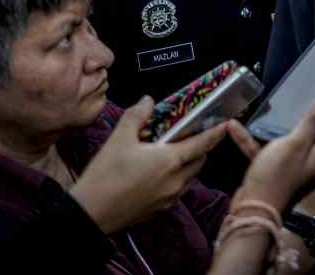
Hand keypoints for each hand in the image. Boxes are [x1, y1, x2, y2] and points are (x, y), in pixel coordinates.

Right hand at [70, 97, 228, 232]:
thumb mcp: (118, 139)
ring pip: (190, 177)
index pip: (203, 143)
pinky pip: (178, 190)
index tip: (226, 124)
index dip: (216, 133)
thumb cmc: (104, 176)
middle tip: (192, 136)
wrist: (88, 214)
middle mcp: (176, 180)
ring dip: (189, 164)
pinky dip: (177, 179)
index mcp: (171, 160)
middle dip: (201, 148)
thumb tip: (147, 101)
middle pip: (199, 160)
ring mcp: (169, 197)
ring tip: (174, 153)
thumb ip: (136, 116)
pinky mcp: (160, 210)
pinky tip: (160, 173)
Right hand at [229, 96, 314, 212]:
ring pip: (297, 135)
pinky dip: (253, 138)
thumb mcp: (296, 145)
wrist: (254, 208)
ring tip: (294, 101)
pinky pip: (270, 145)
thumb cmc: (277, 176)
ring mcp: (298, 161)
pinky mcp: (280, 165)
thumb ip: (312, 122)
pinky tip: (235, 128)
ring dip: (290, 120)